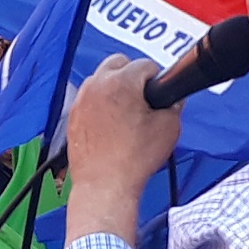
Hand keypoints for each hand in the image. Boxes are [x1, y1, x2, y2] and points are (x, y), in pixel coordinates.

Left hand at [67, 55, 179, 200]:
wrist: (105, 185)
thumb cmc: (132, 160)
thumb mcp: (169, 128)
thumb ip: (175, 105)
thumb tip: (173, 99)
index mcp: (121, 82)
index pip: (145, 65)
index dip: (157, 79)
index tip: (158, 93)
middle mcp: (97, 85)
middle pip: (118, 63)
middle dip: (132, 76)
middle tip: (143, 98)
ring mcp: (81, 100)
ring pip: (100, 79)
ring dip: (114, 88)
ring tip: (127, 111)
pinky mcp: (73, 115)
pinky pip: (89, 98)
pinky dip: (100, 104)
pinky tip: (111, 123)